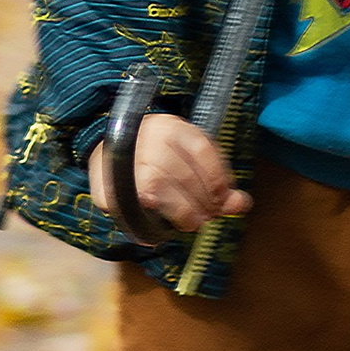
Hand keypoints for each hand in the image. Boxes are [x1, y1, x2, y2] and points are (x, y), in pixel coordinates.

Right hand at [89, 116, 251, 236]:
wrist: (107, 159)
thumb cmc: (155, 160)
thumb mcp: (187, 163)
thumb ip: (216, 182)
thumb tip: (242, 204)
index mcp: (171, 126)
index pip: (201, 147)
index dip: (218, 176)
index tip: (225, 197)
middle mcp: (148, 137)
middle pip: (184, 172)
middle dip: (203, 199)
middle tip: (210, 215)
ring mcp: (127, 158)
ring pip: (161, 185)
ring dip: (185, 210)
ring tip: (194, 222)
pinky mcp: (111, 183)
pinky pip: (140, 202)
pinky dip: (159, 216)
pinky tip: (172, 224)